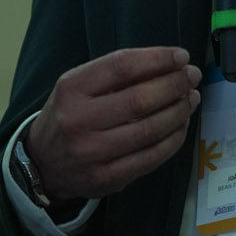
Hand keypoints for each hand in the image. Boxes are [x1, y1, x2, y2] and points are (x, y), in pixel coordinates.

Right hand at [25, 46, 201, 202]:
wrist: (43, 163)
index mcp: (71, 89)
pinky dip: (173, 140)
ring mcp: (92, 153)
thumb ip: (117, 74)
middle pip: (139, 100)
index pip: (122, 66)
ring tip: (190, 99)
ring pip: (149, 130)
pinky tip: (180, 126)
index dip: (158, 59)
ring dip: (178, 112)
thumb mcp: (79, 86)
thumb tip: (171, 63)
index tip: (181, 56)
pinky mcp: (107, 178)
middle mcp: (78, 120)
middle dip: (174, 85)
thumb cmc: (70, 115)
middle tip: (192, 77)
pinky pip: (151, 158)